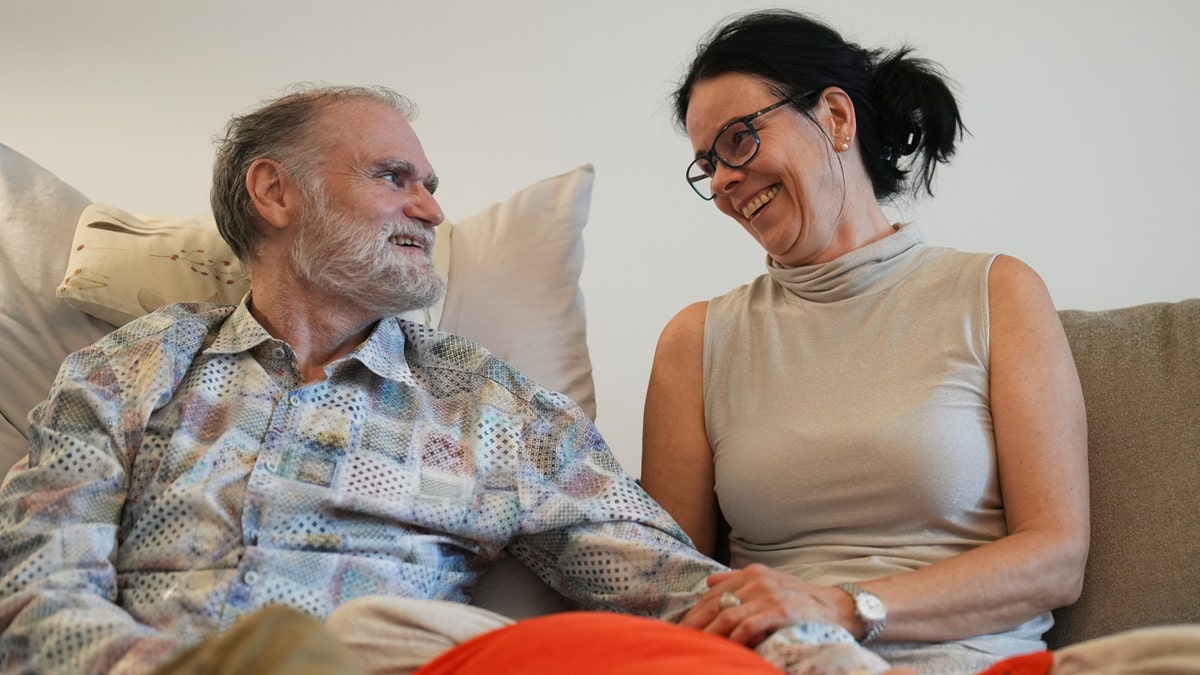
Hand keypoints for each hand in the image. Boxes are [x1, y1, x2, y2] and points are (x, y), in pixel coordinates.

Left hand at [679, 564, 853, 645]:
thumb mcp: (770, 583)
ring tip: (697, 648)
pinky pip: (748, 626)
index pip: (713, 593)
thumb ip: (740, 582)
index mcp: (752, 573)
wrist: (839, 607)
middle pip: (714, 604)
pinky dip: (734, 639)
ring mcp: (768, 595)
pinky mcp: (780, 611)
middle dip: (695, 624)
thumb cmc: (802, 599)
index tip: (681, 628)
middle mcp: (757, 580)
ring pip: (726, 616)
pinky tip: (727, 649)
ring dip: (709, 635)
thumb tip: (709, 583)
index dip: (695, 612)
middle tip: (680, 641)